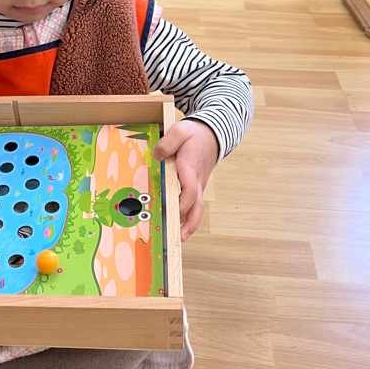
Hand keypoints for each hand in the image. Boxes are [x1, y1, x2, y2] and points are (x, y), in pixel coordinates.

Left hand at [152, 119, 218, 240]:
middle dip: (190, 222)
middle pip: (197, 205)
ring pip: (197, 207)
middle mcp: (197, 180)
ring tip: (180, 238)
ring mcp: (199, 184)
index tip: (174, 211)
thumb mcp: (179, 131)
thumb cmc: (195, 134)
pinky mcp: (197, 186)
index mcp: (190, 167)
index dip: (184, 202)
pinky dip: (189, 215)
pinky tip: (179, 224)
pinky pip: (194, 203)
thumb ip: (167, 142)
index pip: (190, 189)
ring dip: (190, 223)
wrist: (212, 134)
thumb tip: (157, 156)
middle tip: (181, 237)